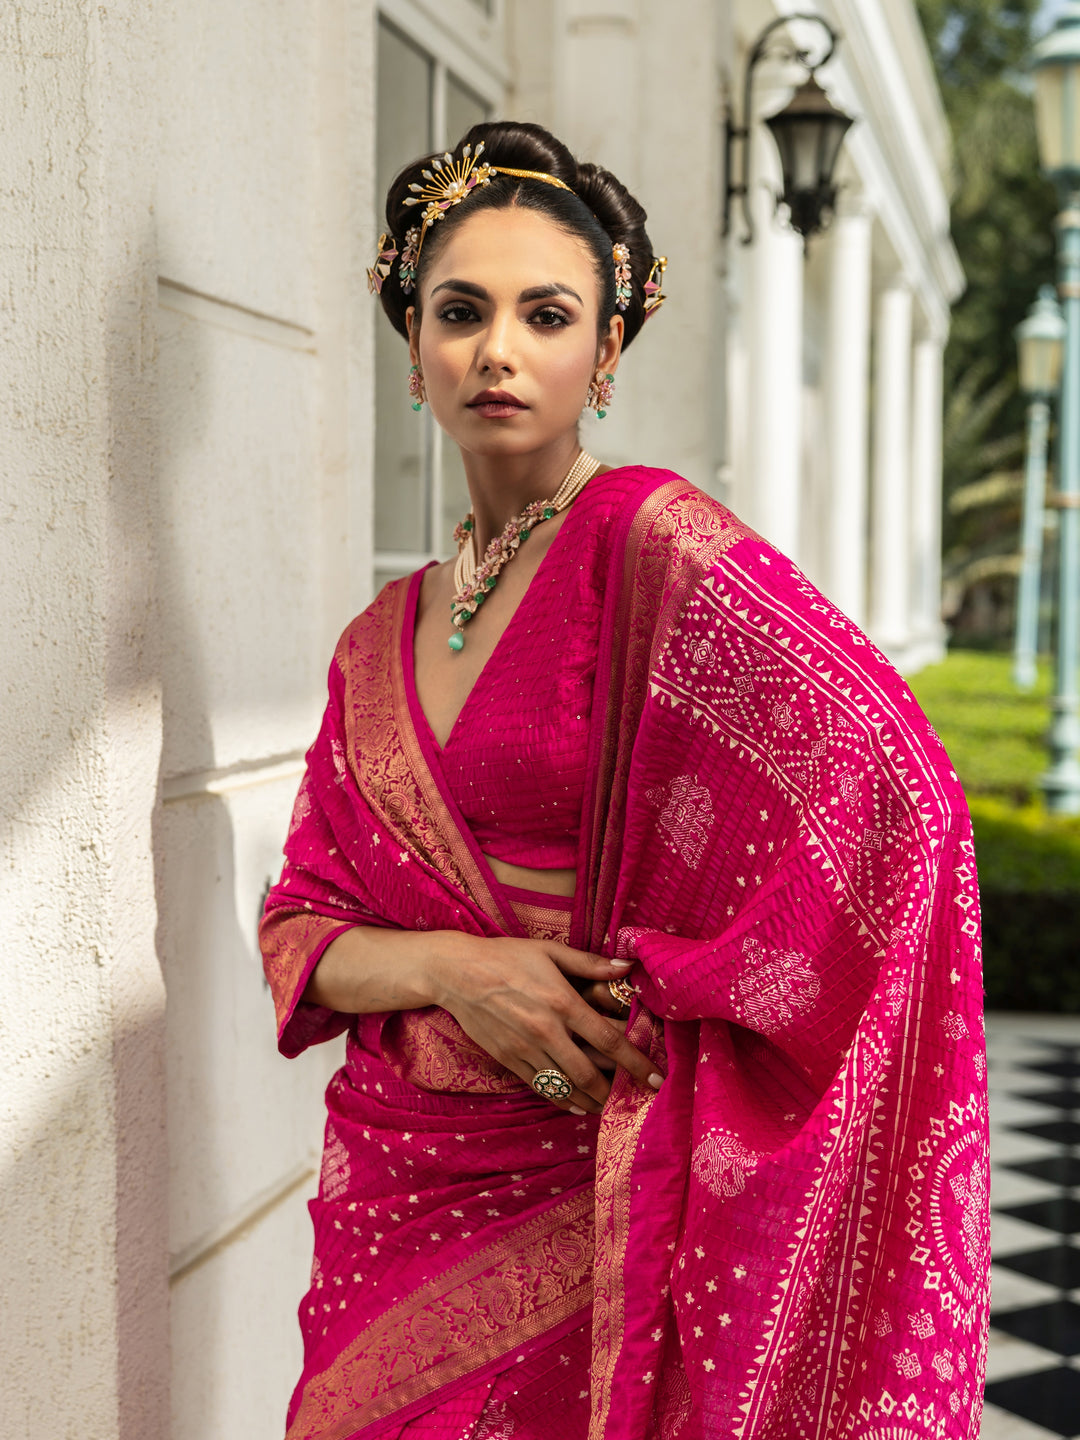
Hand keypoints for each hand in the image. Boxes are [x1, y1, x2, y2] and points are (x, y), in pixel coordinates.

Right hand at [429, 935, 661, 1114]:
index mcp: (562, 1002)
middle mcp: (547, 1031)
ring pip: (566, 1086)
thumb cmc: (506, 956)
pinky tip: (577, 1104)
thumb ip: (590, 963)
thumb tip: (627, 967)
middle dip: (618, 1091)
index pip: (609, 1040)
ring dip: (592, 1101)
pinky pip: (542, 1088)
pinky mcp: (509, 1060)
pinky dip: (563, 1100)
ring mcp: (526, 1049)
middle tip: (637, 1099)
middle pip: (590, 1074)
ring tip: (611, 1106)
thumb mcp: (550, 951)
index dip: (636, 1063)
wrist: (456, 973)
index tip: (657, 1078)